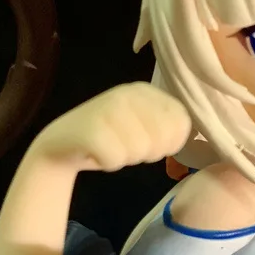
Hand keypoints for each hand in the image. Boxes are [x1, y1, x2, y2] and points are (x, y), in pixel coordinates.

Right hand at [31, 83, 191, 172]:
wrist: (62, 143)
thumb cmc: (112, 137)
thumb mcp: (144, 126)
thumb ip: (170, 125)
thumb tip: (192, 131)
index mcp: (147, 91)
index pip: (182, 124)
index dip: (169, 142)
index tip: (148, 140)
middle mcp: (128, 93)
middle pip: (162, 141)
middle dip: (147, 153)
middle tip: (126, 145)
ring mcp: (107, 108)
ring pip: (140, 151)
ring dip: (126, 158)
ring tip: (111, 146)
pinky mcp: (89, 128)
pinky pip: (116, 159)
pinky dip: (109, 163)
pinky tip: (97, 153)